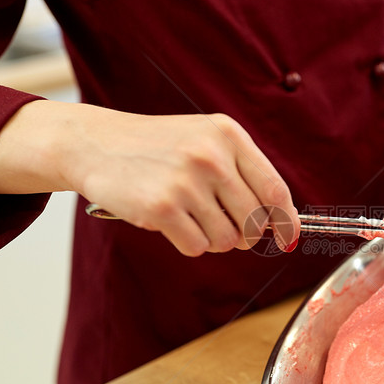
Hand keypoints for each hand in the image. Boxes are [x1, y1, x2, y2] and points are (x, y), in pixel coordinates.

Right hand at [0, 101, 299, 255]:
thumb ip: (244, 175)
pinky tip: (170, 221)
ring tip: (188, 215)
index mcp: (229, 136)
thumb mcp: (205, 141)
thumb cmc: (158, 147)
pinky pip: (197, 247)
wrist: (95, 143)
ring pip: (227, 241)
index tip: (287, 239)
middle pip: (254, 223)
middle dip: (244, 235)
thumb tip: (281, 225)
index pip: (275, 190)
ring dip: (212, 238)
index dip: (286, 222)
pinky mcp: (161, 208)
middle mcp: (211, 156)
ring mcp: (186, 182)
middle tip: (221, 224)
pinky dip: (187, 243)